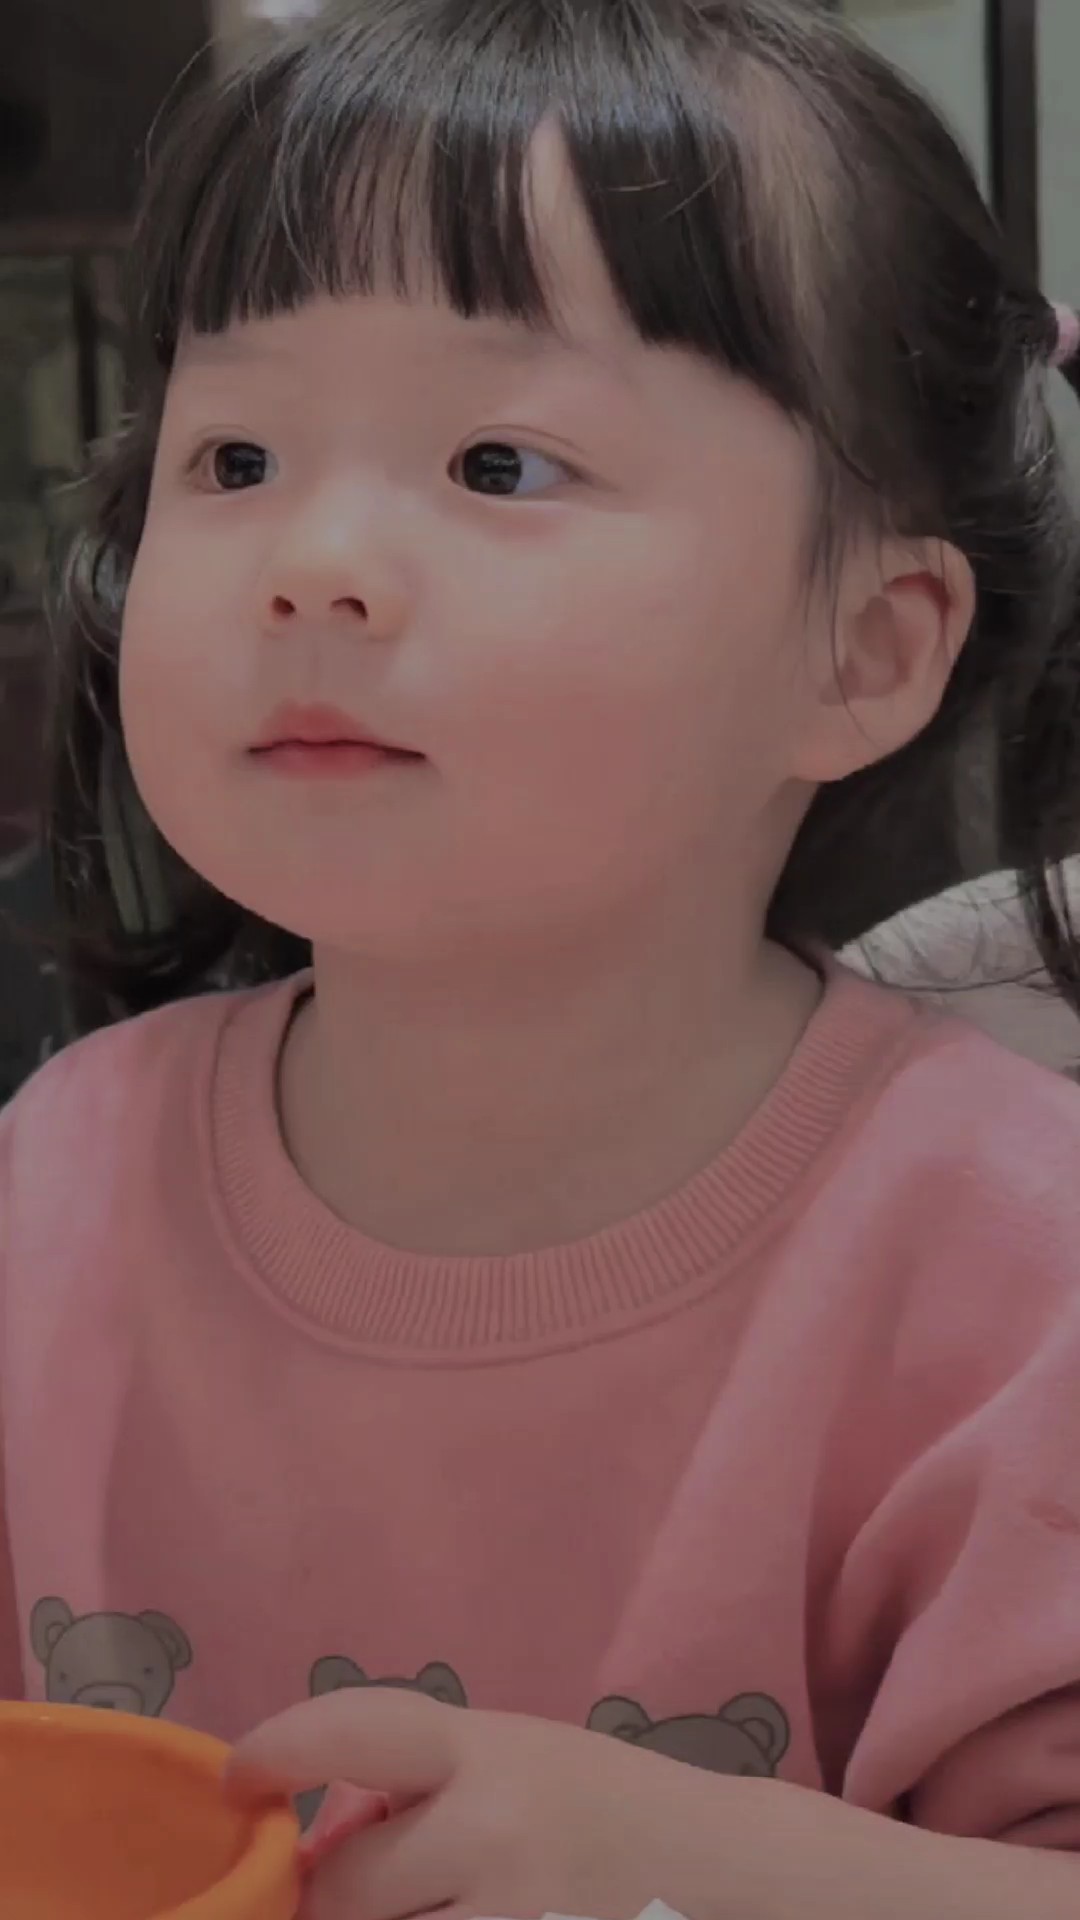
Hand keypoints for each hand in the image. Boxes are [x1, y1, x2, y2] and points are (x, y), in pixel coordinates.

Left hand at [229, 1689, 750, 1919]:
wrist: (719, 1867)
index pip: (353, 1729)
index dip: (278, 1748)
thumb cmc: (593, 1801)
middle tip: (375, 1890)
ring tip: (436, 1906)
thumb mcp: (507, 1756)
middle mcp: (492, 1832)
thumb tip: (311, 1857)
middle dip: (343, 1898)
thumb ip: (417, 1786)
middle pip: (343, 1890)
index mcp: (482, 1749)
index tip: (238, 1778)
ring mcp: (513, 1919)